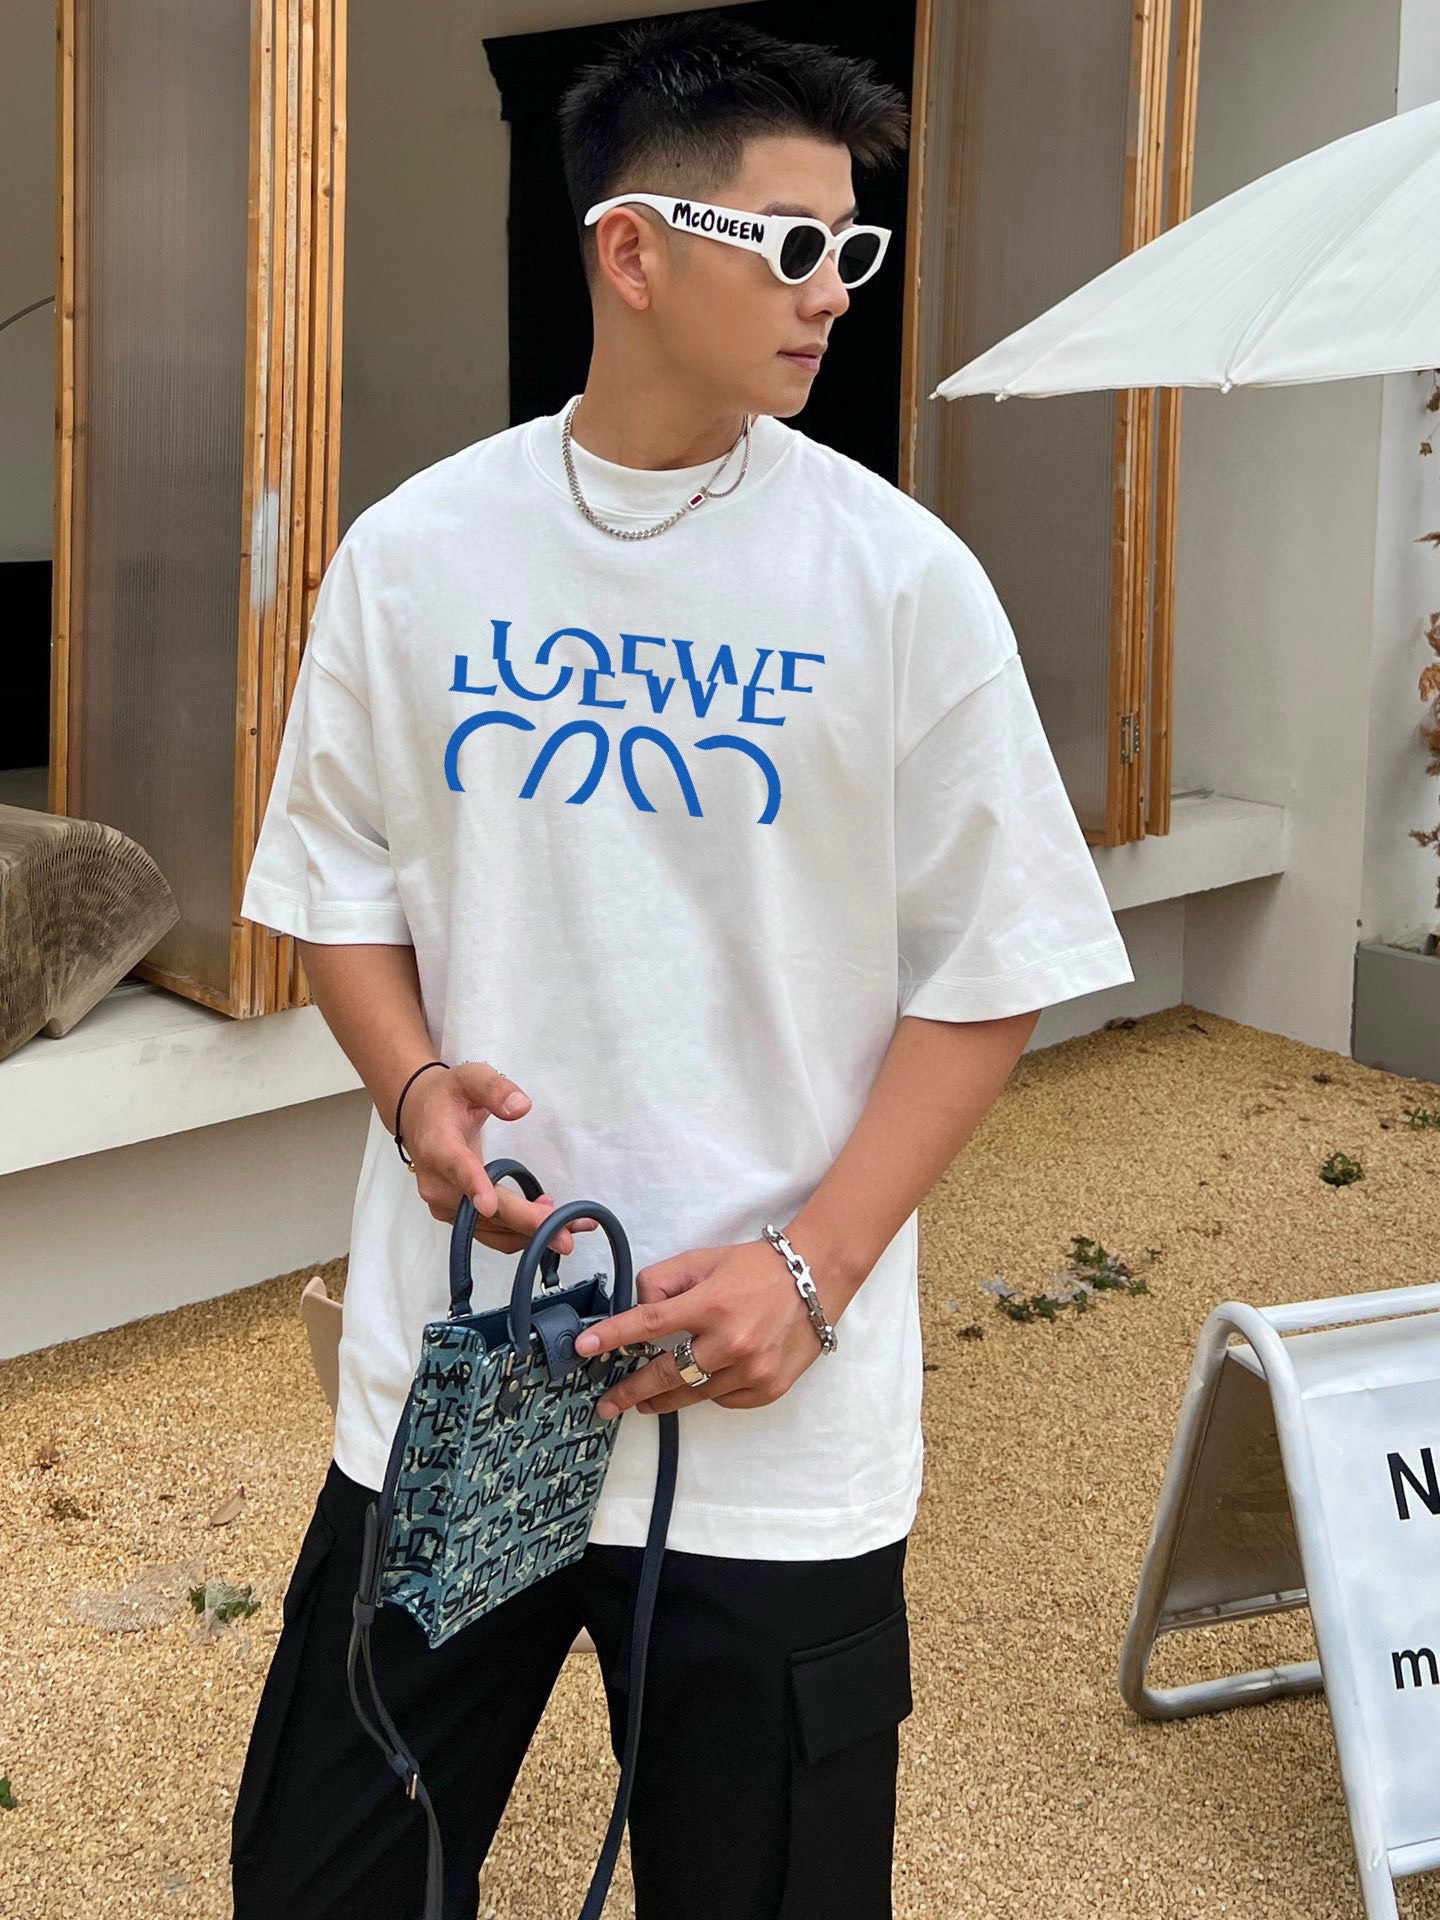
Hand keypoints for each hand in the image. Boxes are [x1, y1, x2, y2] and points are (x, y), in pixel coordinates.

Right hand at [399, 1060, 597, 1256]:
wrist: (418, 1116)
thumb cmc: (446, 1097)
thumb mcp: (469, 1077)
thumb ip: (494, 1088)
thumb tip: (520, 1106)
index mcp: (438, 1146)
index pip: (456, 1168)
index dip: (474, 1186)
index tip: (489, 1205)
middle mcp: (437, 1184)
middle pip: (483, 1212)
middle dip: (525, 1223)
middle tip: (566, 1237)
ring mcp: (444, 1206)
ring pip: (490, 1229)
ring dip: (531, 1233)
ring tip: (573, 1226)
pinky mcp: (456, 1218)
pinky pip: (489, 1232)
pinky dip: (520, 1233)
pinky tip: (550, 1221)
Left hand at [574, 1235, 829, 1416]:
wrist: (817, 1278)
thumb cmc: (754, 1267)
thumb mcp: (703, 1260)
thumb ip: (663, 1281)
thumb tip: (635, 1311)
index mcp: (713, 1304)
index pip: (651, 1324)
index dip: (613, 1336)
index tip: (583, 1348)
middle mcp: (732, 1342)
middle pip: (667, 1375)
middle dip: (630, 1392)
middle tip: (605, 1405)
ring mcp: (753, 1370)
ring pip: (693, 1394)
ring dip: (663, 1398)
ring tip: (643, 1401)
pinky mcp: (768, 1388)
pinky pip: (723, 1399)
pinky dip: (708, 1391)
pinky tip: (706, 1378)